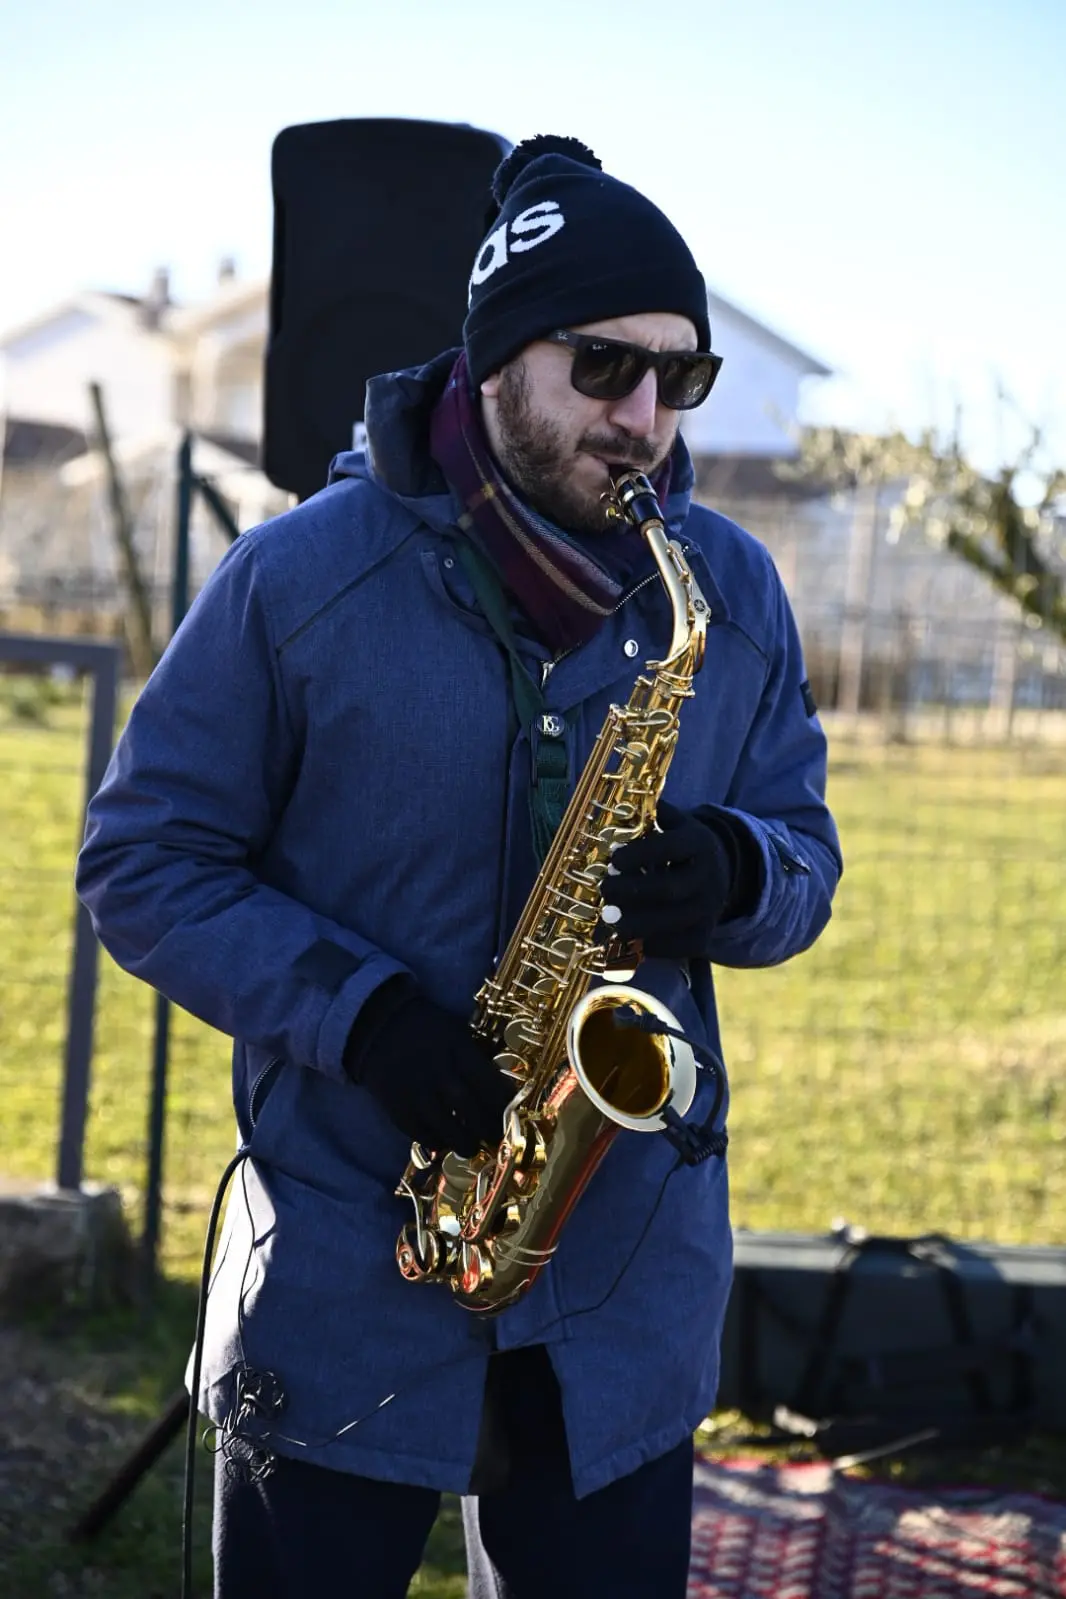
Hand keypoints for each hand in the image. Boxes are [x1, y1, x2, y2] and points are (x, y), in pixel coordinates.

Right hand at [344, 979, 514, 1155]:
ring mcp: (417, 1094)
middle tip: (496, 1136)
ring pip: (448, 1128)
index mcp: (458, 1050)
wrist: (378, 1027)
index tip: (512, 1114)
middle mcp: (439, 1074)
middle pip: (471, 1109)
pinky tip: (444, 1141)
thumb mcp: (456, 1033)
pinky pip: (421, 1134)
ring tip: (472, 1146)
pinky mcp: (398, 1108)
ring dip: (465, 1143)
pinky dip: (436, 1142)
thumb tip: (501, 1089)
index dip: (504, 1104)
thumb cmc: (426, 1028)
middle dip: (488, 1128)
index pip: (489, 1083)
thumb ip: (475, 1059)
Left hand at [601, 801, 756, 959]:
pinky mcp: (705, 933)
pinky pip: (680, 946)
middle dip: (632, 892)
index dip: (640, 855)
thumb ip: (651, 815)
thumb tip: (620, 804)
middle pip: (670, 889)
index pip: (671, 848)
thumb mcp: (674, 822)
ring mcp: (709, 908)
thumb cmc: (681, 845)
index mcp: (699, 843)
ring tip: (608, 920)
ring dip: (636, 923)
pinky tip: (628, 940)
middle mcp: (709, 876)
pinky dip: (652, 947)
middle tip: (605, 890)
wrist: (719, 871)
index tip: (614, 860)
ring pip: (673, 922)